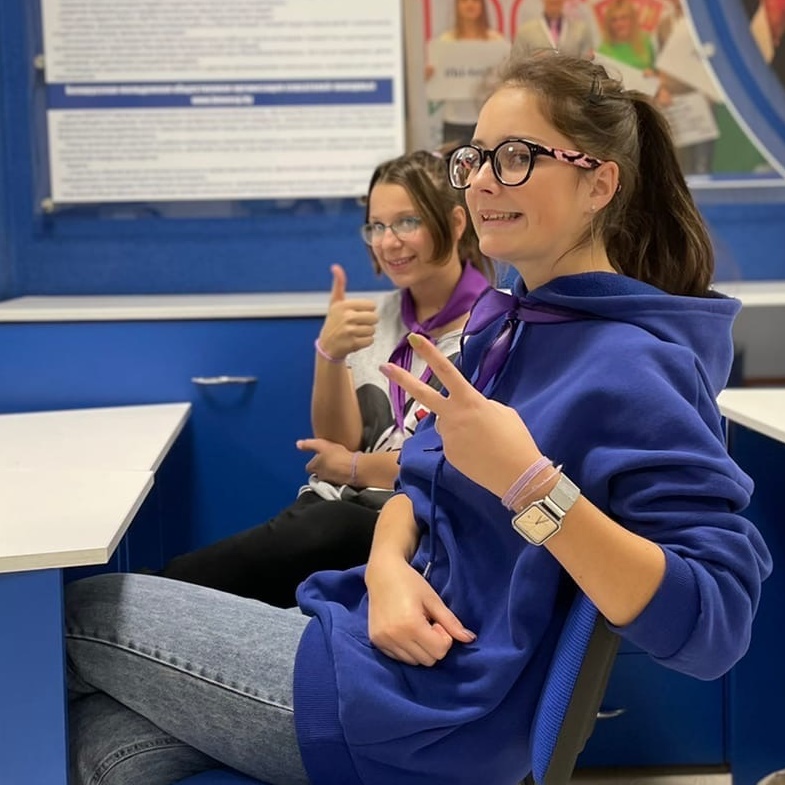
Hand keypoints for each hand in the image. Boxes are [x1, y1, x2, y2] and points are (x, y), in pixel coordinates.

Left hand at [296, 437, 352, 484]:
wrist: (354, 469)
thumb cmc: (337, 456)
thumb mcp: (322, 445)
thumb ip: (309, 444)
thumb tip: (298, 444)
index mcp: (314, 467)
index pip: (309, 467)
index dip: (313, 462)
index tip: (319, 458)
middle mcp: (319, 476)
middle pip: (317, 473)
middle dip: (321, 469)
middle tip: (328, 462)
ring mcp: (329, 482)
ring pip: (326, 478)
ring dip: (330, 473)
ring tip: (337, 466)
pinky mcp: (339, 485)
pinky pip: (336, 480)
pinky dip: (338, 477)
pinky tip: (344, 470)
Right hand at [318, 264, 378, 360]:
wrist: (327, 345)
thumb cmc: (334, 321)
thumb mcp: (335, 302)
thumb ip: (339, 284)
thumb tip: (336, 266)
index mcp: (344, 305)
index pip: (372, 305)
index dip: (366, 310)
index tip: (356, 314)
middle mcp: (347, 317)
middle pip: (375, 318)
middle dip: (368, 322)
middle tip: (357, 324)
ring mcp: (350, 331)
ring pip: (373, 329)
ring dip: (366, 332)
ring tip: (355, 333)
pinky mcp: (353, 344)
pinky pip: (370, 340)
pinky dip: (365, 342)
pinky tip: (355, 340)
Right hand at [366, 554, 474, 665]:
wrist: (382, 573)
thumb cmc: (411, 582)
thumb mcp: (433, 600)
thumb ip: (451, 622)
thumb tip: (470, 639)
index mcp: (411, 625)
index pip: (439, 651)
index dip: (444, 637)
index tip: (436, 621)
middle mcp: (395, 636)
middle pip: (428, 660)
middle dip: (433, 645)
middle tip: (427, 623)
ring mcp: (383, 641)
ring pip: (414, 662)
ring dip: (420, 649)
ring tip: (415, 626)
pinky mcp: (376, 642)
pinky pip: (399, 658)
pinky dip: (407, 649)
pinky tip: (404, 630)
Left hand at [380, 334, 542, 498]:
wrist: (518, 475)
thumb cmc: (516, 439)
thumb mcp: (501, 411)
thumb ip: (479, 405)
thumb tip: (464, 410)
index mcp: (470, 400)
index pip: (446, 370)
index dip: (429, 353)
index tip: (414, 338)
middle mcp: (453, 416)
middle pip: (422, 394)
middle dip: (402, 378)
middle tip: (384, 366)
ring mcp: (447, 436)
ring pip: (446, 423)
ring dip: (458, 427)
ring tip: (483, 441)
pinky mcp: (447, 453)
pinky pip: (452, 442)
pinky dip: (463, 445)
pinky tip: (479, 453)